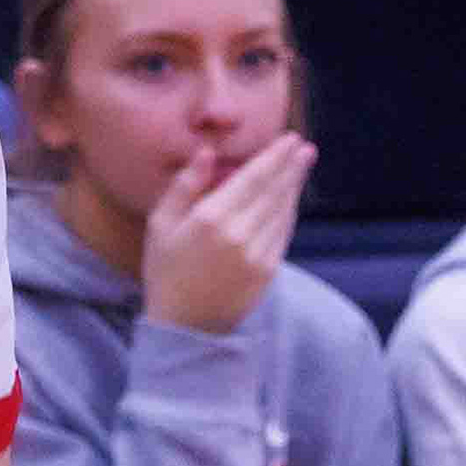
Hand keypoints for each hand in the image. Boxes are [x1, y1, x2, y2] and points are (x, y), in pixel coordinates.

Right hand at [139, 131, 315, 336]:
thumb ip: (185, 185)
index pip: (252, 178)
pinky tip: (290, 197)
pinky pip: (283, 233)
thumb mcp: (161, 224)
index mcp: (209, 219)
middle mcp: (237, 235)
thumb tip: (207, 152)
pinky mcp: (267, 272)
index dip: (273, 157)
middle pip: (273, 191)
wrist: (184, 325)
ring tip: (302, 163)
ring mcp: (256, 255)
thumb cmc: (166, 270)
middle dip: (291, 166)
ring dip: (294, 185)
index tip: (288, 140)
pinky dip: (288, 211)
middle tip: (304, 146)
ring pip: (282, 210)